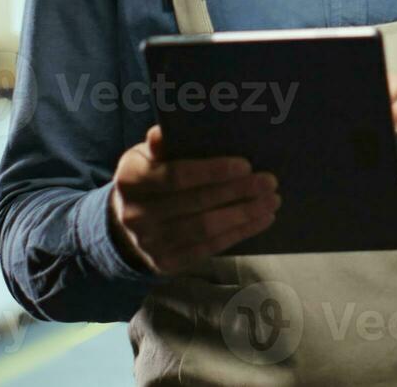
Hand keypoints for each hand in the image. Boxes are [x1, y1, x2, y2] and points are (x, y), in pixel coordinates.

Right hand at [107, 125, 280, 274]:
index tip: (246, 165)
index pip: (176, 176)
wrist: (125, 223)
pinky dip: (238, 233)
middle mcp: (136, 214)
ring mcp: (149, 243)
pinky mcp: (165, 263)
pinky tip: (260, 220)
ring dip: (244, 214)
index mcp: (130, 179)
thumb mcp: (146, 156)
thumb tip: (163, 134)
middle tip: (269, 182)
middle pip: (196, 203)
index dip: (212, 172)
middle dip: (238, 192)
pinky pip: (208, 248)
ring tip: (271, 202)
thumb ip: (160, 146)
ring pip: (205, 228)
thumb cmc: (149, 178)